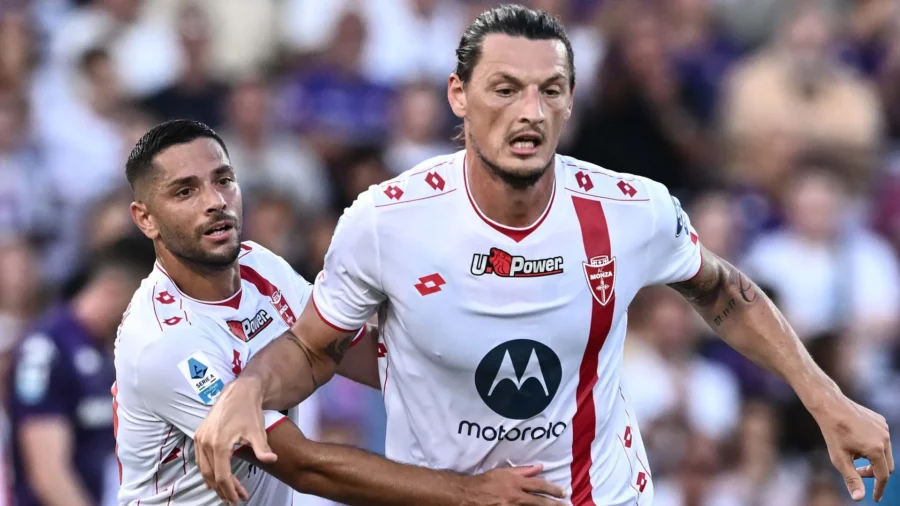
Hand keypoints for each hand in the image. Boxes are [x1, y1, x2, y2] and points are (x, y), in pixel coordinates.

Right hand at [194, 378, 277, 505]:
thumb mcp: (258, 432)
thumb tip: (272, 460)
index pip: (222, 476)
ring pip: (204, 468)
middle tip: (234, 499)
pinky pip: (200, 458)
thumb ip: (262, 449)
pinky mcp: (199, 434)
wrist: (240, 391)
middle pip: (211, 475)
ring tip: (226, 492)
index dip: (230, 490)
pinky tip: (214, 477)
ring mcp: (200, 437)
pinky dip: (207, 470)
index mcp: (219, 445)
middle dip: (223, 489)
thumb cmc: (249, 411)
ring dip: (214, 482)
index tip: (237, 499)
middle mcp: (205, 442)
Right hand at [466, 465, 566, 504]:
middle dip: (554, 504)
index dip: (553, 489)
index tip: (563, 492)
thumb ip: (522, 471)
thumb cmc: (485, 482)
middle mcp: (515, 496)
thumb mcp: (503, 472)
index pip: (539, 485)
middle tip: (567, 505)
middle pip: (539, 501)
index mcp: (515, 483)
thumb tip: (540, 467)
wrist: (467, 495)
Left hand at [814, 395, 893, 501]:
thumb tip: (860, 498)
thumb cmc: (833, 433)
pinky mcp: (882, 421)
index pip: (882, 476)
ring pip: (885, 452)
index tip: (875, 497)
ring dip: (874, 459)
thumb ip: (851, 479)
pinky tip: (857, 441)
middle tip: (858, 471)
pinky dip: (874, 446)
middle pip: (887, 466)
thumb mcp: (840, 459)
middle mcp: (885, 439)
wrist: (830, 406)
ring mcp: (885, 428)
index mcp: (876, 449)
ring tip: (855, 454)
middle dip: (875, 473)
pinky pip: (882, 439)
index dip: (879, 488)